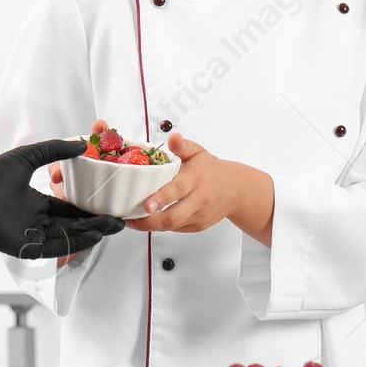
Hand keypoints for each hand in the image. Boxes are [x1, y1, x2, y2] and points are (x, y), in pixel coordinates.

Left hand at [0, 138, 123, 258]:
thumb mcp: (28, 157)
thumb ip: (54, 150)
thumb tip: (81, 145)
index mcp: (37, 203)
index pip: (69, 209)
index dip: (90, 210)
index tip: (109, 206)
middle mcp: (36, 220)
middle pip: (73, 225)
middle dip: (96, 224)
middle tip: (118, 221)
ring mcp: (31, 234)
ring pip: (68, 237)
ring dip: (90, 233)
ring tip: (111, 227)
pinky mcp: (25, 246)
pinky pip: (54, 248)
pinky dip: (73, 244)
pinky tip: (91, 236)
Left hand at [125, 131, 256, 232]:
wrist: (236, 190)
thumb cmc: (212, 170)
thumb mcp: (198, 152)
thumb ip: (182, 146)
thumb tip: (173, 137)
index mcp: (195, 180)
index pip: (177, 190)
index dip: (160, 199)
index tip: (146, 205)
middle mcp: (198, 200)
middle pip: (173, 217)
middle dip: (149, 222)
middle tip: (129, 219)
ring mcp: (198, 216)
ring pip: (172, 226)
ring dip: (151, 225)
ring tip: (133, 220)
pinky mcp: (197, 226)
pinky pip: (176, 229)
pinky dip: (161, 226)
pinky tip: (150, 220)